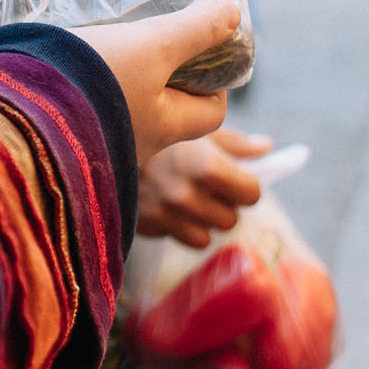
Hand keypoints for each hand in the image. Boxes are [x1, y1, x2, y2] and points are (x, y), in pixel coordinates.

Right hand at [73, 0, 236, 165]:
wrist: (16, 113)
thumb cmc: (93, 80)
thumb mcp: (152, 45)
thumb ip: (194, 29)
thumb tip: (233, 13)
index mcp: (165, 128)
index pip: (213, 115)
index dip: (213, 83)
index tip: (196, 55)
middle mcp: (135, 148)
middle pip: (168, 116)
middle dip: (164, 84)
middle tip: (146, 47)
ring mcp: (98, 147)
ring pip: (126, 115)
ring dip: (122, 89)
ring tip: (105, 54)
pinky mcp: (62, 139)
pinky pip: (88, 117)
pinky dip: (87, 95)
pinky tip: (71, 71)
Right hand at [138, 129, 273, 248]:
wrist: (102, 138)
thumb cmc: (158, 131)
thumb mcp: (197, 129)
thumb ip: (235, 143)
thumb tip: (266, 148)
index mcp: (207, 167)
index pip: (252, 195)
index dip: (247, 187)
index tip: (236, 180)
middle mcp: (188, 196)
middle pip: (231, 219)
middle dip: (224, 205)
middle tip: (207, 187)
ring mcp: (167, 216)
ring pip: (207, 236)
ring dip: (203, 220)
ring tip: (188, 197)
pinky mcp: (148, 227)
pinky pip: (182, 239)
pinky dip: (181, 228)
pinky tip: (170, 207)